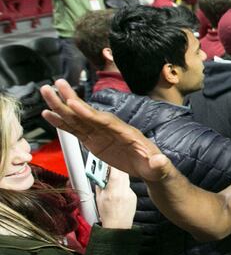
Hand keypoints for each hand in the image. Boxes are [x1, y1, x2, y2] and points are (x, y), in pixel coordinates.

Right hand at [41, 80, 172, 182]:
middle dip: (72, 101)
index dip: (90, 114)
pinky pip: (76, 130)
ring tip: (46, 92)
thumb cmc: (155, 166)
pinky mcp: (94, 141)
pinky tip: (49, 114)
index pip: (106, 121)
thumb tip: (160, 161)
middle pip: (89, 114)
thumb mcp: (159, 167)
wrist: (150, 169)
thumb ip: (158, 164)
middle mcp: (112, 129)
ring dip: (62, 107)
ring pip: (78, 119)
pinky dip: (62, 123)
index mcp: (126, 132)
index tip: (75, 105)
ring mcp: (101, 134)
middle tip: (56, 85)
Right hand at [96, 166, 136, 228]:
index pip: (114, 171)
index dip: (111, 164)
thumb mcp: (98, 198)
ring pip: (126, 179)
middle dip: (116, 169)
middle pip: (122, 173)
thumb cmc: (106, 214)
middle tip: (110, 168)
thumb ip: (99, 185)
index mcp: (113, 191)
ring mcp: (130, 193)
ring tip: (112, 181)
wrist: (118, 226)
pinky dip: (123, 186)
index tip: (107, 162)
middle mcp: (123, 191)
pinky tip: (119, 193)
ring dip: (120, 177)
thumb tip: (98, 174)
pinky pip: (128, 187)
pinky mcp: (134, 196)